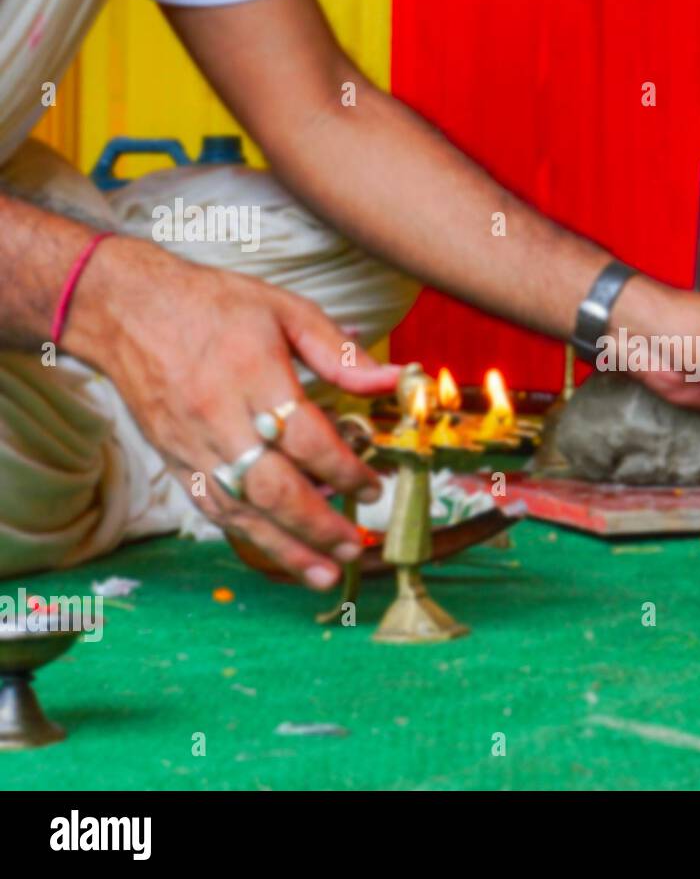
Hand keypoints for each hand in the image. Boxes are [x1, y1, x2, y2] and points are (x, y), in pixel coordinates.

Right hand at [63, 235, 398, 588]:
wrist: (125, 309)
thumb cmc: (213, 305)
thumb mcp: (285, 310)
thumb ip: (341, 352)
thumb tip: (395, 379)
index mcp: (251, 373)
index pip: (305, 438)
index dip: (344, 469)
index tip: (373, 486)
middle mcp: (218, 416)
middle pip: (271, 486)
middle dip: (318, 525)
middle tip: (355, 546)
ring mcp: (191, 443)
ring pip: (239, 509)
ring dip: (284, 548)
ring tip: (325, 573)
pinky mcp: (172, 459)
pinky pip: (211, 506)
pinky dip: (246, 533)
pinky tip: (276, 550)